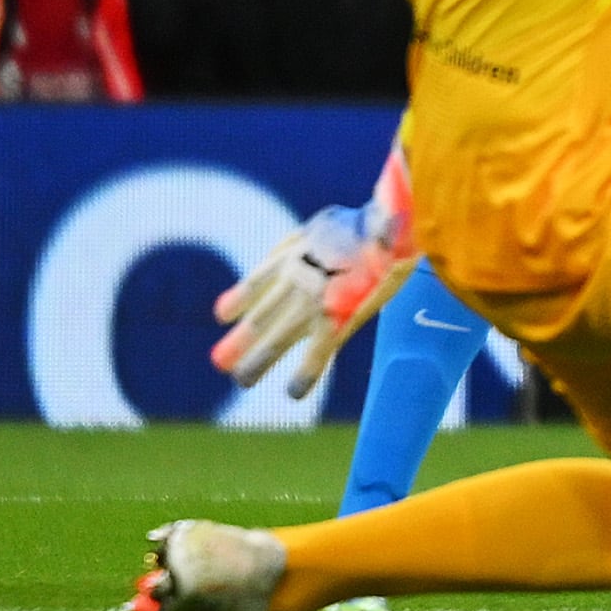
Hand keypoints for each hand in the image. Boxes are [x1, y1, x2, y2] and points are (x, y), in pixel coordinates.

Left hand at [211, 145, 416, 395]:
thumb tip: (320, 234)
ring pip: (279, 336)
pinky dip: (306, 373)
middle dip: (243, 338)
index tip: (221, 315)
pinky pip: (318, 352)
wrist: (388, 224)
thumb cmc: (377, 217)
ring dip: (260, 360)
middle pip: (264, 313)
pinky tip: (294, 393)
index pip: (260, 278)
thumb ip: (323, 235)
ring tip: (242, 379)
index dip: (241, 297)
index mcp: (297, 250)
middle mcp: (297, 278)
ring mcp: (313, 300)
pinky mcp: (336, 318)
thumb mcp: (338, 221)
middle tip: (221, 361)